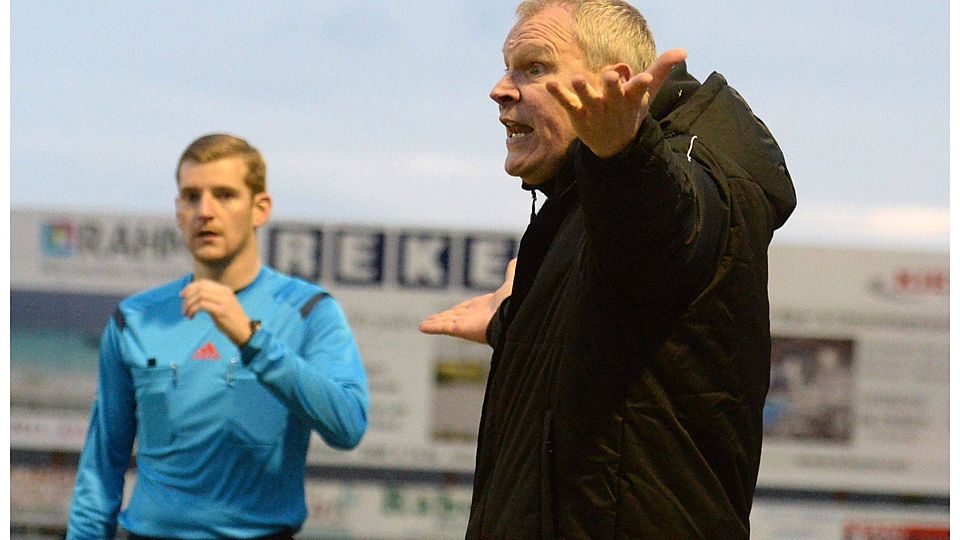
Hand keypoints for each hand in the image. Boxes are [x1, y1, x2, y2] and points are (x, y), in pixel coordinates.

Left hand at [180, 279, 252, 345]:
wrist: (244, 331)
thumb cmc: (231, 320)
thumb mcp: (222, 305)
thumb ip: (212, 299)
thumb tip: (193, 296)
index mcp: (225, 289)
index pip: (204, 282)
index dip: (190, 287)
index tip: (182, 295)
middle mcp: (225, 293)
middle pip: (200, 287)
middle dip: (188, 296)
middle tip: (183, 307)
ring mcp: (224, 301)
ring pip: (200, 296)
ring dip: (189, 305)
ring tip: (186, 314)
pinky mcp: (221, 311)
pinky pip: (202, 305)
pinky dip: (193, 310)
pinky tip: (191, 317)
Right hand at [419, 258, 515, 343]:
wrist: (513, 314)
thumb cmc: (514, 302)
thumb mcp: (512, 283)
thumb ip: (512, 273)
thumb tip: (516, 260)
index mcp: (486, 307)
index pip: (469, 307)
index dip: (460, 308)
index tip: (453, 310)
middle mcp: (475, 317)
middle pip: (455, 316)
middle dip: (444, 317)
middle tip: (433, 319)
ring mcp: (467, 324)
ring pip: (447, 322)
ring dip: (435, 322)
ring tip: (424, 325)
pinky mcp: (460, 329)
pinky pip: (443, 327)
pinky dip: (432, 327)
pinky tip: (422, 327)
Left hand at [546, 48, 686, 157]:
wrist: (614, 146)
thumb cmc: (631, 112)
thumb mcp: (647, 94)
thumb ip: (661, 70)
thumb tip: (682, 51)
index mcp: (631, 98)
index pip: (638, 89)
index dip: (641, 84)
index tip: (645, 78)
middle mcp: (613, 104)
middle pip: (613, 94)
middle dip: (612, 86)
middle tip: (609, 76)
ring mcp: (595, 111)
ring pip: (589, 99)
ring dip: (584, 89)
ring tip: (577, 78)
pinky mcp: (578, 115)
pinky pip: (568, 104)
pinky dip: (559, 95)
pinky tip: (550, 84)